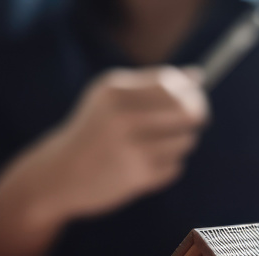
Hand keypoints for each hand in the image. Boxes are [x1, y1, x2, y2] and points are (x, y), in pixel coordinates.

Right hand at [12, 66, 208, 222]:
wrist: (60, 174)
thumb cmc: (93, 132)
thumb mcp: (112, 100)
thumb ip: (153, 84)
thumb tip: (198, 76)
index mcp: (115, 91)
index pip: (172, 83)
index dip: (190, 91)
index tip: (193, 99)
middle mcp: (122, 117)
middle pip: (187, 110)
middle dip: (197, 114)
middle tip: (195, 120)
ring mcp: (130, 148)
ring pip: (185, 140)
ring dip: (183, 142)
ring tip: (164, 145)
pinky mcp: (136, 177)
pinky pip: (175, 167)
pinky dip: (169, 166)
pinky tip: (149, 165)